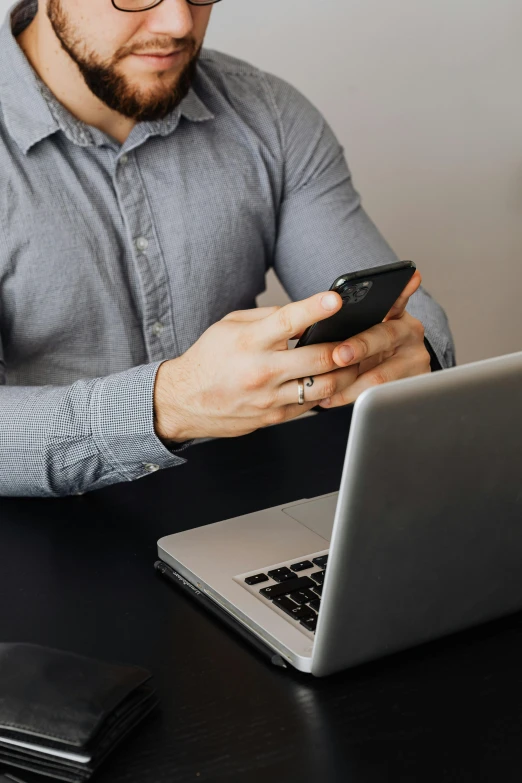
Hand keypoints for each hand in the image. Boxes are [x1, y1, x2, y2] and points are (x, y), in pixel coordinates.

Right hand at [154, 292, 359, 441]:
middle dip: (346, 347)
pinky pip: (311, 405)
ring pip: (323, 387)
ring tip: (354, 361)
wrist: (183, 401)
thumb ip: (268, 318)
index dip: (315, 308)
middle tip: (362, 337)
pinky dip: (327, 392)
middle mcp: (261, 370)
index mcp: (248, 341)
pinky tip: (334, 380)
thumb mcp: (230, 326)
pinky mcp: (274, 417)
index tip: (336, 298)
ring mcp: (269, 398)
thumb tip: (305, 313)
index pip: (287, 321)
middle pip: (318, 358)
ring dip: (345, 373)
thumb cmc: (209, 359)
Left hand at [320, 270, 430, 408]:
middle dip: (361, 346)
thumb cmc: (365, 348)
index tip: (408, 278)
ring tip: (323, 387)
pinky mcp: (412, 386)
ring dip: (350, 383)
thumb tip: (314, 314)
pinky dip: (351, 398)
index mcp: (396, 313)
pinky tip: (329, 399)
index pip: (397, 298)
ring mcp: (415, 361)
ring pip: (381, 375)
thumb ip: (350, 319)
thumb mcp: (362, 327)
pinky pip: (379, 395)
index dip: (401, 290)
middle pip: (385, 336)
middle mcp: (410, 333)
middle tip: (339, 354)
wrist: (390, 375)